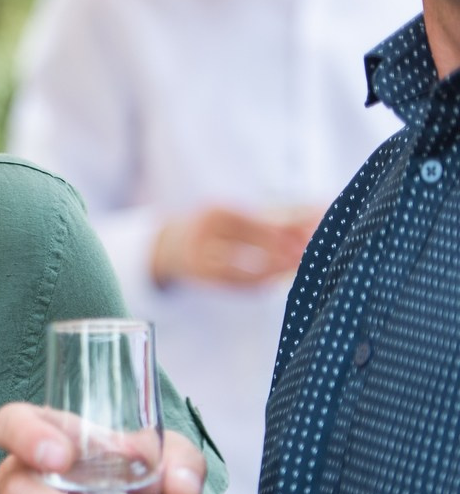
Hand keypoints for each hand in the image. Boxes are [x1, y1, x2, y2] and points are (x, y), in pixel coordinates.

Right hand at [152, 206, 315, 287]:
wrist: (170, 246)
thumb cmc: (218, 226)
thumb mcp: (242, 213)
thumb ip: (282, 214)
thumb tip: (324, 209)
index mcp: (215, 212)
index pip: (253, 220)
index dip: (282, 228)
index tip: (310, 233)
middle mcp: (202, 235)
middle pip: (247, 244)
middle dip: (281, 250)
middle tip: (309, 254)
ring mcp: (199, 260)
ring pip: (240, 269)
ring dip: (272, 270)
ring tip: (297, 268)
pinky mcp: (203, 279)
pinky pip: (236, 284)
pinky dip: (259, 283)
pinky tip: (278, 279)